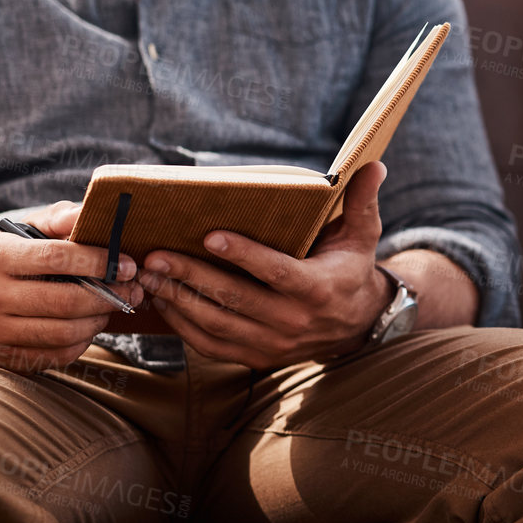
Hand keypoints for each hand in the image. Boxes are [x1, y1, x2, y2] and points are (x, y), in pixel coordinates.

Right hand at [0, 200, 144, 371]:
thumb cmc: (6, 263)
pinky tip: (89, 327)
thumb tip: (88, 212)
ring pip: (63, 332)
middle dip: (108, 297)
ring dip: (98, 321)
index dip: (99, 261)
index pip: (57, 257)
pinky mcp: (3, 357)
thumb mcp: (24, 232)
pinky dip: (82, 342)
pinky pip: (56, 355)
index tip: (127, 265)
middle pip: (65, 301)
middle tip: (131, 291)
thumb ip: (58, 219)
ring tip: (110, 308)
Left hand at [139, 162, 396, 368]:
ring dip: (179, 300)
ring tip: (149, 276)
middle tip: (156, 255)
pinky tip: (163, 301)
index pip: (277, 273)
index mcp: (319, 289)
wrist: (357, 325)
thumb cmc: (350, 269)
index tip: (209, 236)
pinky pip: (212, 346)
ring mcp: (274, 344)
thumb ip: (363, 201)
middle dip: (192, 276)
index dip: (244, 255)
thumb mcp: (362, 235)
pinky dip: (184, 326)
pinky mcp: (257, 357)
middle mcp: (295, 322)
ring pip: (218, 325)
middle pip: (236, 299)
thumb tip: (373, 164)